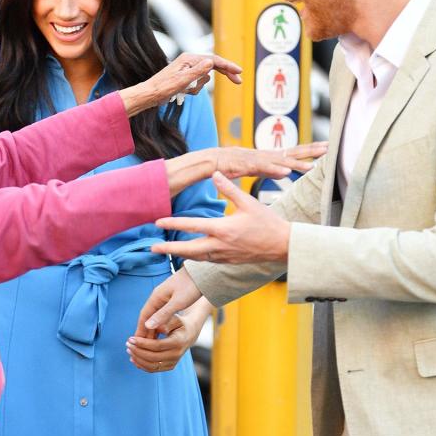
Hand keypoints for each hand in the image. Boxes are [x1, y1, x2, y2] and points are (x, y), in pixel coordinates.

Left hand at [120, 52, 241, 115]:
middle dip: (225, 73)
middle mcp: (189, 61)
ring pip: (204, 77)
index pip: (214, 60)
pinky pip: (198, 83)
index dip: (228, 66)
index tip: (239, 72)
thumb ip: (198, 72)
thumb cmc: (163, 88)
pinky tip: (184, 93)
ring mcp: (187, 68)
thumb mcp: (182, 81)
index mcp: (189, 59)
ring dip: (200, 87)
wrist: (150, 94)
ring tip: (186, 92)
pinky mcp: (185, 76)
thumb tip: (211, 62)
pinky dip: (195, 90)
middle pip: (213, 65)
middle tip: (238, 81)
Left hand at [127, 297, 209, 372]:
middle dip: (138, 351)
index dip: (142, 343)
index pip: (156, 346)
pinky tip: (134, 358)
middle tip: (128, 344)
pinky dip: (142, 365)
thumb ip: (162, 320)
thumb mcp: (173, 318)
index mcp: (178, 342)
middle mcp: (177, 354)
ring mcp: (174, 362)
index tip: (130, 339)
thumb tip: (148, 325)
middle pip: (153, 358)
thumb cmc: (179, 323)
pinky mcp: (170, 366)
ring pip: (152, 366)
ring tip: (129, 350)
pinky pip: (154, 369)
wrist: (190, 333)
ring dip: (138, 359)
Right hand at [137, 268, 203, 336]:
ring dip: (151, 327)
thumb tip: (147, 326)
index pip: (144, 316)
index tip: (135, 342)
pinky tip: (160, 329)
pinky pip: (160, 312)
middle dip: (144, 330)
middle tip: (140, 346)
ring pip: (154, 315)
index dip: (140, 329)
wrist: (202, 273)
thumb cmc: (192, 286)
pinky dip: (158, 322)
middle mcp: (157, 296)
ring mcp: (163, 297)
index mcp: (156, 297)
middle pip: (147, 316)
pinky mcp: (170, 297)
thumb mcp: (178, 302)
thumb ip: (163, 314)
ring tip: (149, 341)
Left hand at [151, 173, 290, 267]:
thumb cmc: (268, 222)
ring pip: (196, 257)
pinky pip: (206, 261)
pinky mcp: (228, 262)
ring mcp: (224, 256)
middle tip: (152, 248)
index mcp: (223, 229)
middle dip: (169, 249)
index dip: (173, 223)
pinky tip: (189, 254)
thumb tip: (215, 173)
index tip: (158, 221)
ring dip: (180, 254)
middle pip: (188, 249)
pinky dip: (195, 257)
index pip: (192, 225)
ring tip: (166, 252)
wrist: (283, 246)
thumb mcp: (248, 202)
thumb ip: (229, 188)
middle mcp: (220, 246)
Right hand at [215, 141, 324, 179]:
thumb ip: (270, 170)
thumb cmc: (231, 165)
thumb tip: (285, 174)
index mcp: (269, 156)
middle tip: (329, 147)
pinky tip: (285, 172)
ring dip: (296, 163)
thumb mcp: (255, 169)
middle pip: (293, 151)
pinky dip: (274, 169)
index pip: (294, 151)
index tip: (327, 147)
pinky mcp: (246, 165)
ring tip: (311, 166)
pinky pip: (262, 168)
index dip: (310, 149)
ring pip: (280, 160)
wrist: (210, 161)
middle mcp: (266, 155)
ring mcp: (257, 159)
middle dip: (311, 149)